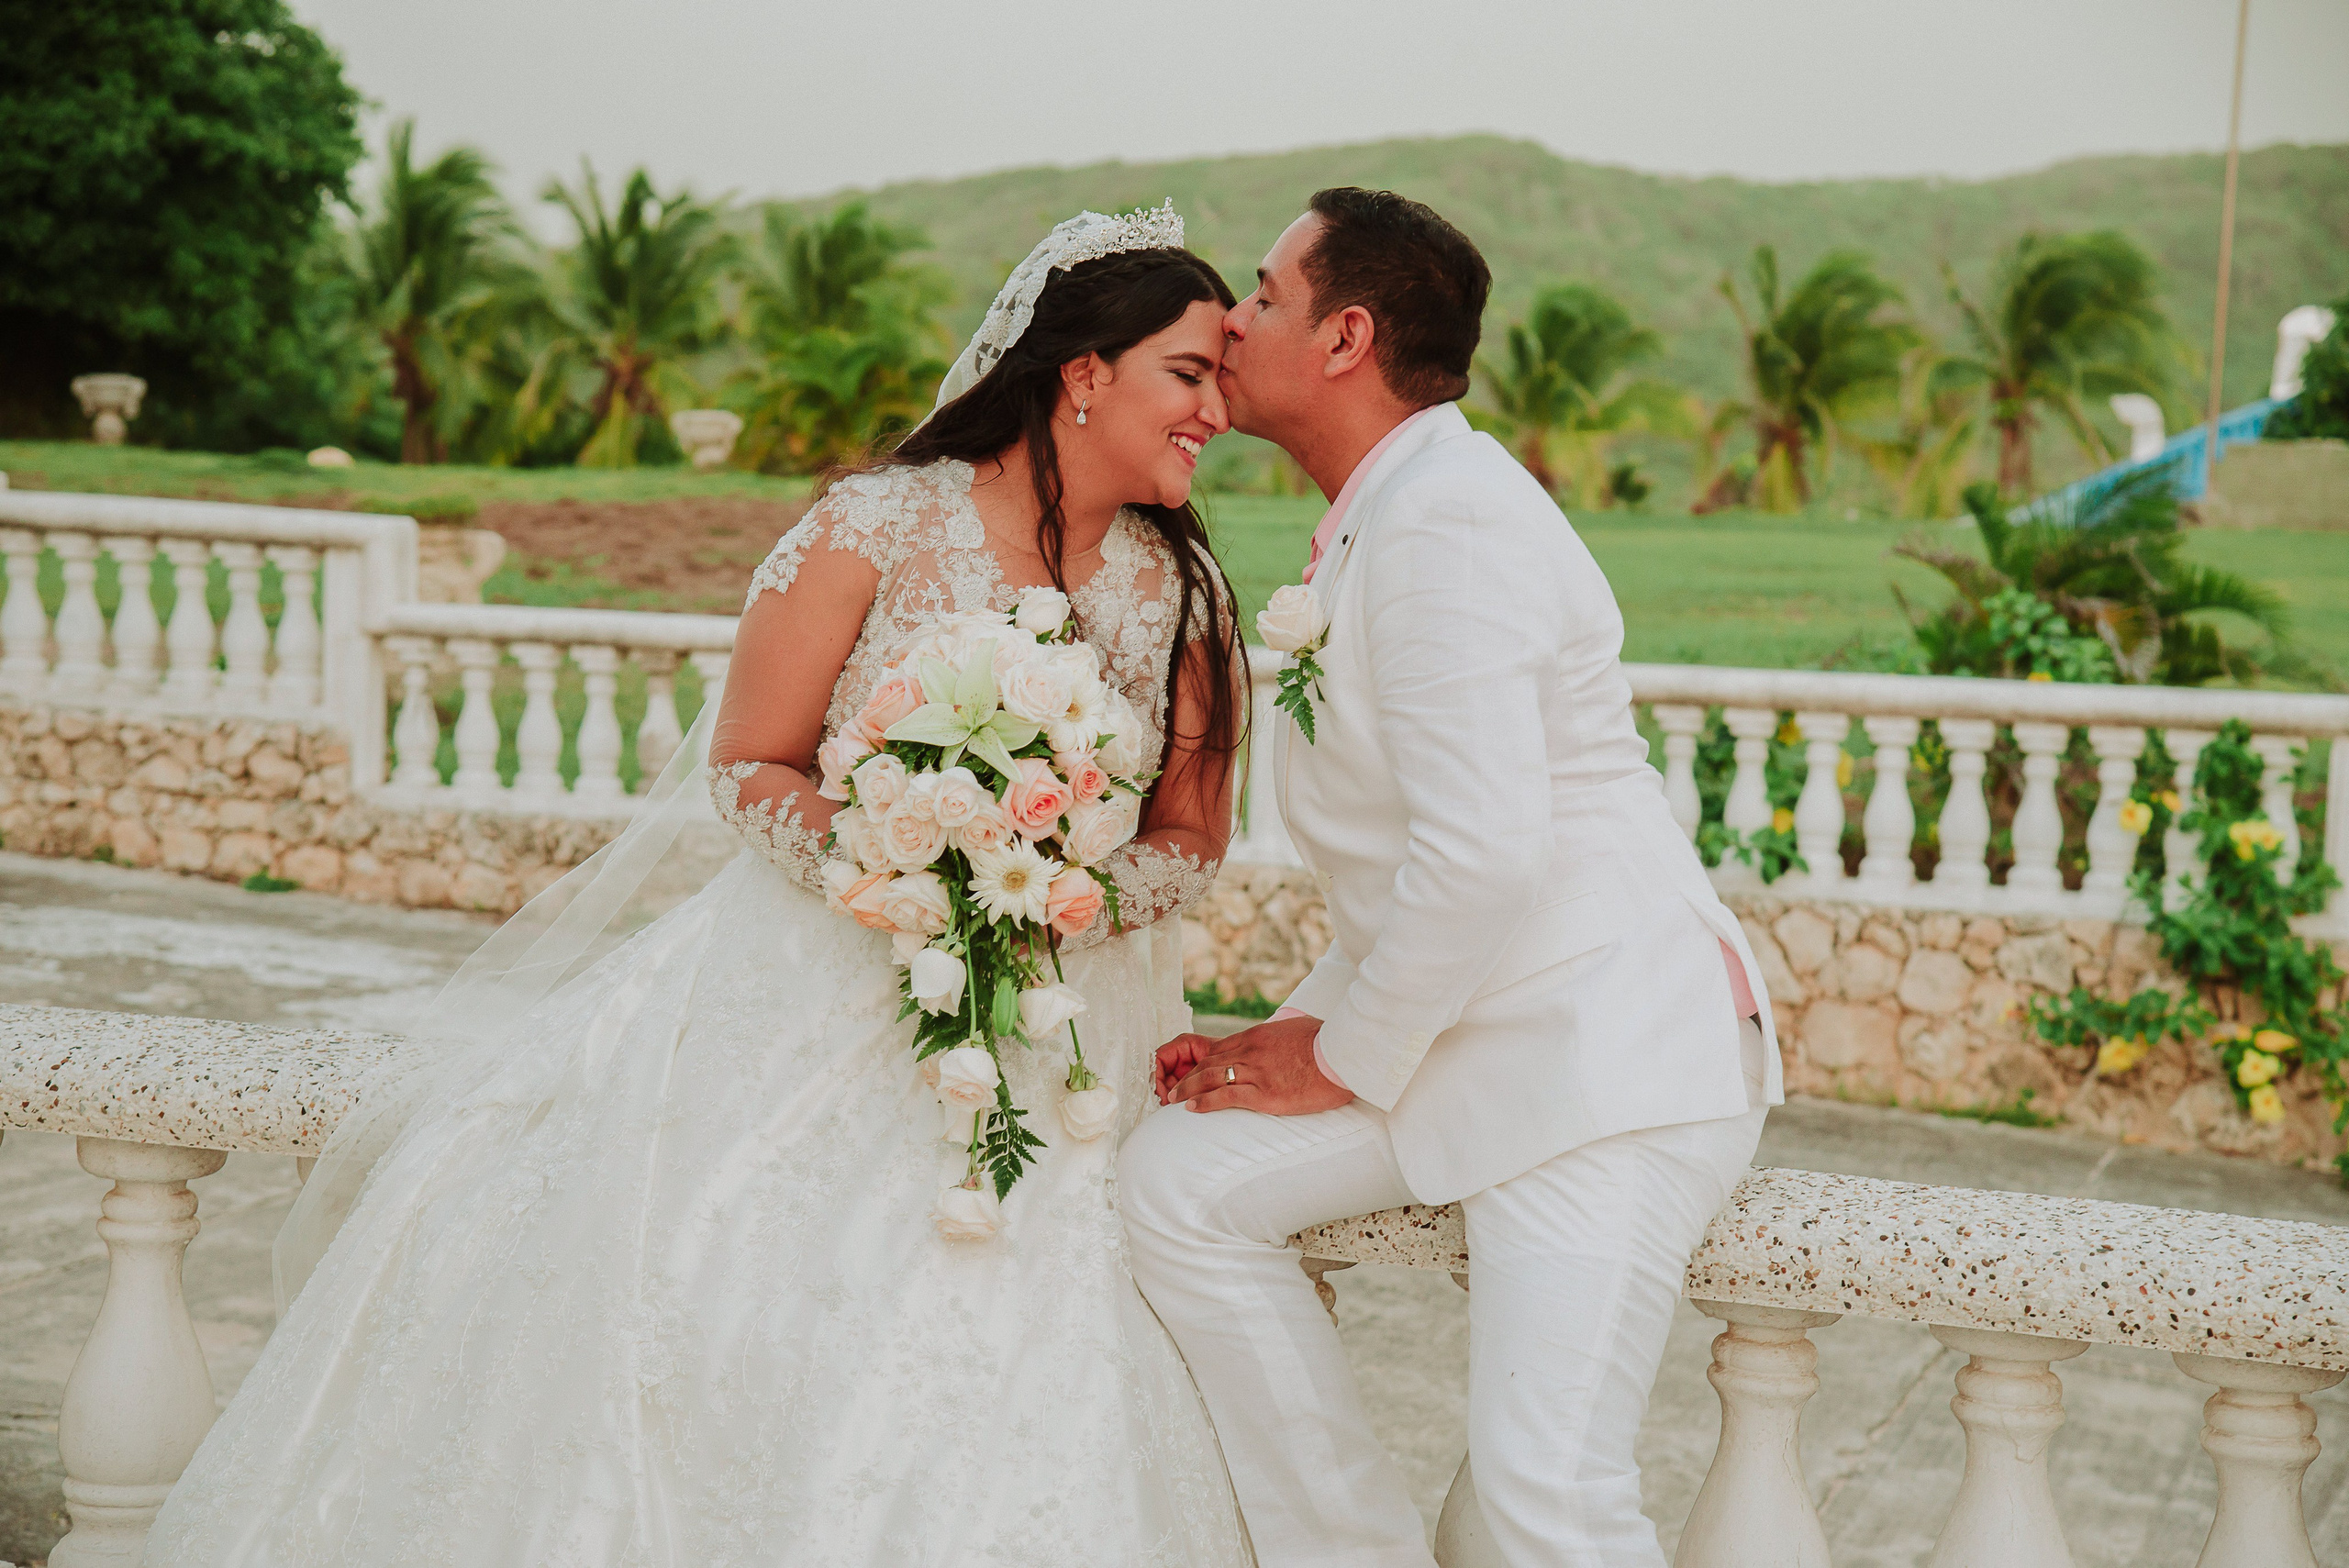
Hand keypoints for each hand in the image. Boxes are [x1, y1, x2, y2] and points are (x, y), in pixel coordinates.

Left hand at [1160, 1015, 1354, 1115]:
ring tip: (1173, 1100)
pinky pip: (1226, 1096)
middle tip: (1172, 1089)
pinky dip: (1205, 1102)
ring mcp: (1256, 1072)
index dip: (1198, 1063)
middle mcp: (1250, 1052)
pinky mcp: (1265, 1093)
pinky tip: (1192, 1109)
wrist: (1343, 1054)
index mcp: (1256, 1036)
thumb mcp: (1298, 1028)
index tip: (1189, 1073)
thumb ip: (1282, 1034)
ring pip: (1210, 1077)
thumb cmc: (1327, 1041)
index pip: (1217, 1049)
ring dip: (1188, 1089)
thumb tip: (1282, 1035)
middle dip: (1187, 1076)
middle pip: (1207, 1062)